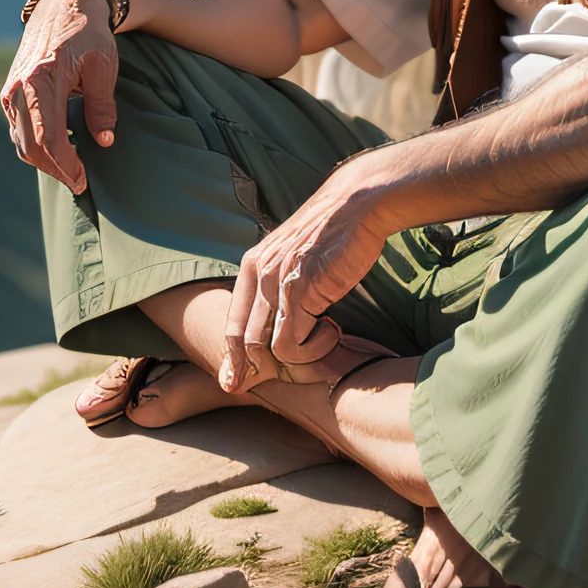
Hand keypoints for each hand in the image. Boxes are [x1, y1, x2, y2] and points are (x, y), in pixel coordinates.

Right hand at [0, 0, 116, 193]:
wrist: (63, 5)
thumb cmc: (89, 33)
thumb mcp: (104, 65)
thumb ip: (102, 105)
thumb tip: (104, 142)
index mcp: (42, 79)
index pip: (49, 137)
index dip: (66, 165)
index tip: (83, 181)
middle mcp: (19, 87)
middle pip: (30, 146)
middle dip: (54, 169)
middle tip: (79, 183)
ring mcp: (10, 90)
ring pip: (20, 141)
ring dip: (43, 161)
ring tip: (71, 169)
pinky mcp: (9, 91)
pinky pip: (16, 128)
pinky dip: (34, 145)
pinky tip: (57, 149)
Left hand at [219, 160, 389, 392]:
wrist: (356, 203)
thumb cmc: (334, 232)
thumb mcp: (296, 255)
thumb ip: (281, 281)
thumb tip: (279, 317)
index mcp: (253, 263)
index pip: (233, 320)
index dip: (230, 356)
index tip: (231, 381)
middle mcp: (259, 272)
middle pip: (245, 340)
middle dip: (249, 370)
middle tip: (259, 384)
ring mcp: (277, 281)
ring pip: (269, 346)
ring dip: (301, 354)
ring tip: (328, 335)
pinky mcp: (299, 289)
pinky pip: (292, 342)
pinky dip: (314, 347)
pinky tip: (334, 327)